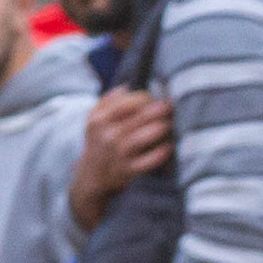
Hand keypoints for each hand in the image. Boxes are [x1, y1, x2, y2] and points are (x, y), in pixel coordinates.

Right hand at [70, 91, 173, 231]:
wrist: (92, 175)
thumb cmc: (99, 141)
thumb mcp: (95, 118)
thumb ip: (108, 101)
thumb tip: (128, 87)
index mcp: (99, 119)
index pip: (125, 103)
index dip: (144, 98)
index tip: (154, 98)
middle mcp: (107, 136)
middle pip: (135, 118)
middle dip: (156, 110)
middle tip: (170, 106)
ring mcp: (117, 154)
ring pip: (139, 139)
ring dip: (157, 129)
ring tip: (169, 123)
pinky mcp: (128, 171)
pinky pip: (145, 163)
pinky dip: (158, 155)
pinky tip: (169, 146)